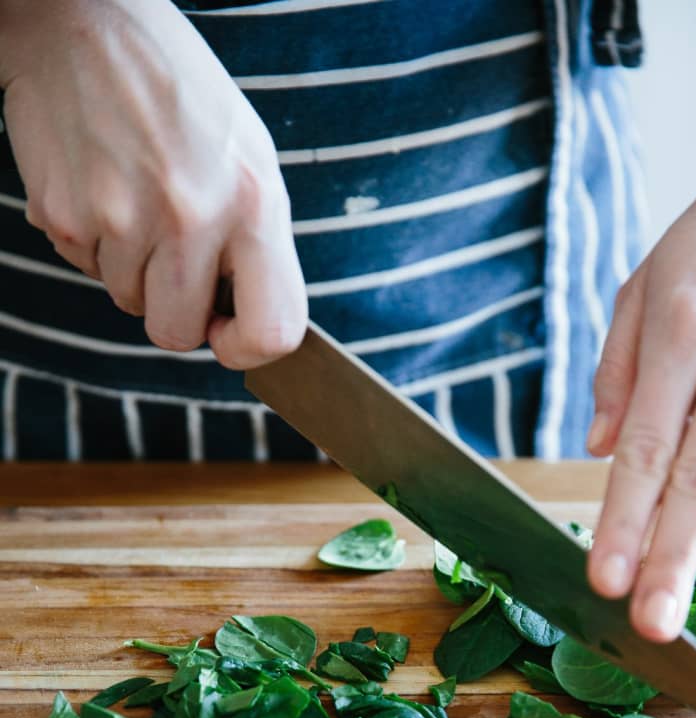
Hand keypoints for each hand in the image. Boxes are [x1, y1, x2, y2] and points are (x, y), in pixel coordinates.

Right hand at [0, 0, 305, 367]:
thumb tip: (247, 322)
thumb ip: (257, 245)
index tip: (227, 333)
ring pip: (128, 302)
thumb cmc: (179, 95)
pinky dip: (95, 242)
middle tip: (172, 258)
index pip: (272, 329)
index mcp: (253, 203)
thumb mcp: (249, 160)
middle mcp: (191, 216)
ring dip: (132, 268)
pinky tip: (103, 185)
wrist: (84, 22)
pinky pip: (87, 269)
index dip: (249, 349)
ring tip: (136, 197)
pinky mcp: (65, 217)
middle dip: (174, 310)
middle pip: (178, 334)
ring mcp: (123, 219)